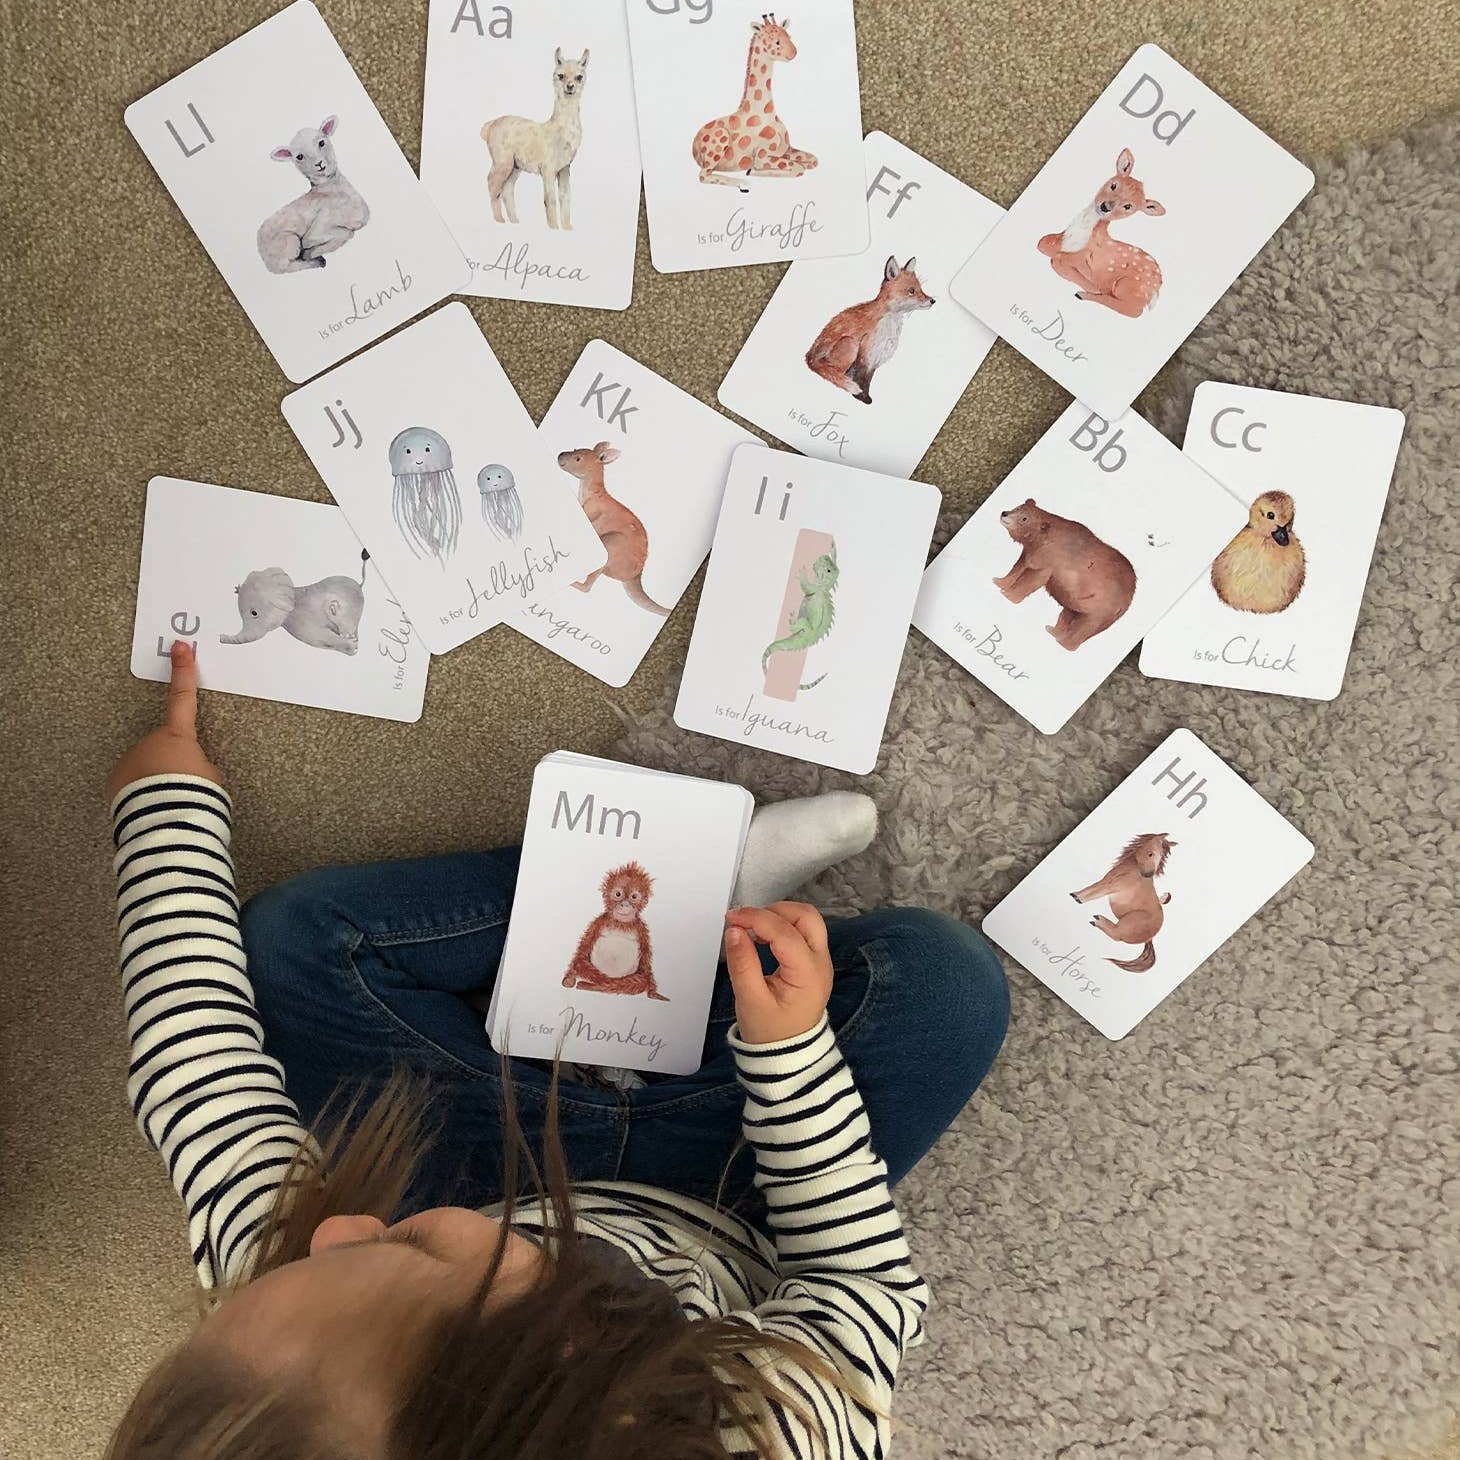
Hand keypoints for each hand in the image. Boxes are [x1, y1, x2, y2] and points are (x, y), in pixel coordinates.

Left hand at [107, 642, 221, 799]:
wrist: (167, 823)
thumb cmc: (196, 795)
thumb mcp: (210, 775)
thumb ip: (197, 763)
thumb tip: (186, 767)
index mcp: (177, 736)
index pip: (183, 697)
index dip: (183, 671)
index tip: (179, 647)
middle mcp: (148, 743)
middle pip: (164, 747)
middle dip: (174, 763)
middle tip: (185, 786)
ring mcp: (130, 763)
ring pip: (148, 768)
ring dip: (158, 781)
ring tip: (170, 802)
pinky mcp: (116, 784)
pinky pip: (135, 785)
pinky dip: (144, 794)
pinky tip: (154, 809)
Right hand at [723, 901, 832, 1045]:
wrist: (789, 1055)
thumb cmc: (770, 1033)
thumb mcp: (750, 1001)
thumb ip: (742, 964)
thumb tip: (734, 931)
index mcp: (808, 975)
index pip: (785, 933)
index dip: (756, 919)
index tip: (731, 918)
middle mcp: (821, 963)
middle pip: (806, 917)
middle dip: (775, 910)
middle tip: (746, 920)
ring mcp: (821, 961)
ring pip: (807, 920)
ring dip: (780, 915)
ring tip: (752, 927)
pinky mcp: (813, 961)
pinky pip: (803, 932)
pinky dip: (783, 925)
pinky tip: (762, 936)